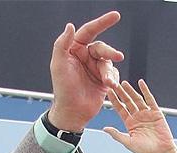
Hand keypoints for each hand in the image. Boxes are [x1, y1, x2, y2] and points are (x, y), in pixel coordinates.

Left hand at [47, 11, 122, 131]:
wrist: (73, 112)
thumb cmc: (63, 89)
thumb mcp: (58, 65)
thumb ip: (61, 44)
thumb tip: (70, 26)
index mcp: (74, 49)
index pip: (89, 31)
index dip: (102, 22)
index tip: (115, 15)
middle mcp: (85, 56)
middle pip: (102, 47)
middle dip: (110, 52)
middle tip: (118, 56)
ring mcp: (95, 68)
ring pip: (109, 62)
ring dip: (109, 72)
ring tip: (108, 82)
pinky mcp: (104, 79)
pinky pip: (114, 74)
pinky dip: (113, 79)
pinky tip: (110, 86)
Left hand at [103, 80, 176, 152]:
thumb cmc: (145, 151)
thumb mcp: (128, 142)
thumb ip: (117, 134)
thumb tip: (104, 128)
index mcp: (130, 123)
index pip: (120, 109)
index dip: (115, 100)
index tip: (108, 91)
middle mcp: (137, 117)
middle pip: (127, 102)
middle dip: (121, 93)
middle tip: (114, 83)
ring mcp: (147, 114)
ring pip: (137, 99)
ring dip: (131, 91)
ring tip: (124, 83)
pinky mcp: (156, 113)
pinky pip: (150, 100)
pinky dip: (146, 91)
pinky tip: (141, 83)